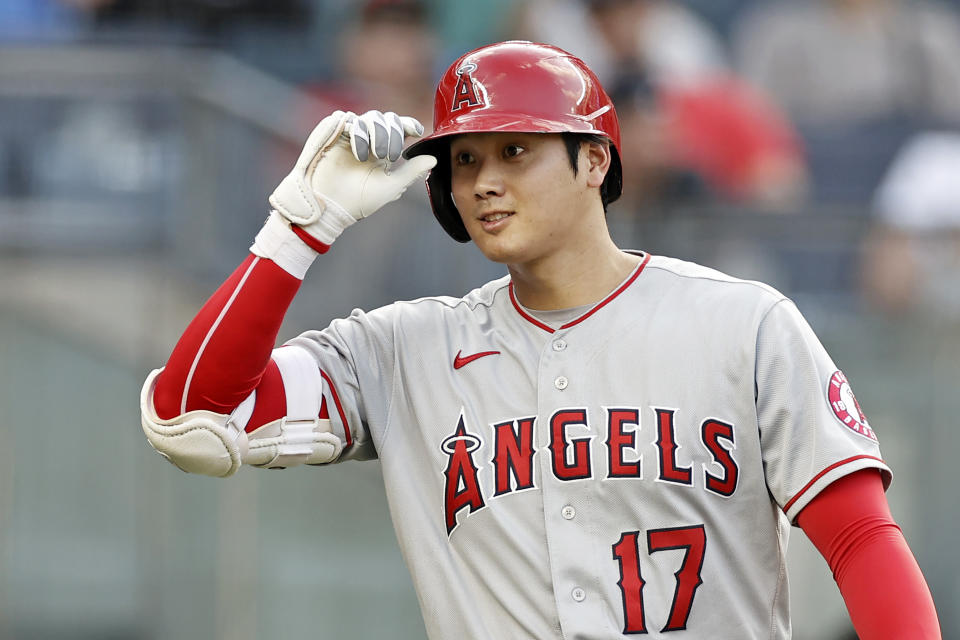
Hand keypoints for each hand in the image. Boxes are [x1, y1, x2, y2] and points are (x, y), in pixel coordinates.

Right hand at [269, 110, 436, 249]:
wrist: (333, 207)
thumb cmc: (361, 201)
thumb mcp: (392, 186)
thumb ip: (412, 172)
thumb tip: (434, 159)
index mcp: (384, 152)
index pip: (400, 128)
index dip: (409, 124)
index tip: (418, 130)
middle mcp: (369, 141)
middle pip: (387, 118)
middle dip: (392, 133)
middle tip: (388, 156)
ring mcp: (352, 136)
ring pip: (371, 116)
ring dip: (376, 133)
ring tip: (371, 156)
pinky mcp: (335, 135)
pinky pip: (350, 120)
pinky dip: (358, 133)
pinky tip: (359, 153)